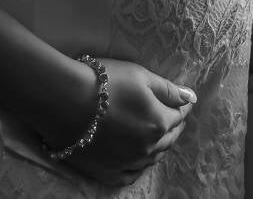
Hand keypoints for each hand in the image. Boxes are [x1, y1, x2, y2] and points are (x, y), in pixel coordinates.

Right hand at [43, 58, 195, 186]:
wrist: (62, 100)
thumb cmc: (103, 81)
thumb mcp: (140, 76)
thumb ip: (168, 89)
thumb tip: (191, 98)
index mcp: (158, 123)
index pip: (178, 116)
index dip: (181, 106)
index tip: (182, 101)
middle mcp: (147, 148)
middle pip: (168, 139)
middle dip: (173, 126)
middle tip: (173, 118)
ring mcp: (126, 163)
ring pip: (151, 158)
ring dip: (158, 146)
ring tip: (158, 136)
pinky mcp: (106, 172)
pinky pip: (129, 175)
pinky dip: (137, 167)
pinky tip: (137, 160)